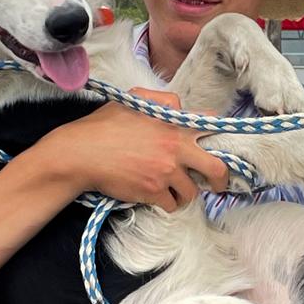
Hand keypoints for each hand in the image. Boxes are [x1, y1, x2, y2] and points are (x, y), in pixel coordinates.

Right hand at [33, 88, 228, 211]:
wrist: (82, 153)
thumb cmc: (105, 125)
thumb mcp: (135, 99)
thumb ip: (163, 100)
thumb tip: (181, 107)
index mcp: (175, 122)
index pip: (212, 124)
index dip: (219, 136)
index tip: (219, 147)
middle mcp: (176, 147)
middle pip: (217, 168)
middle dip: (221, 179)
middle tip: (218, 186)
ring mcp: (167, 171)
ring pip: (192, 191)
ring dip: (185, 193)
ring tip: (173, 190)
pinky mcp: (155, 191)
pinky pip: (173, 204)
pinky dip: (167, 204)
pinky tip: (157, 197)